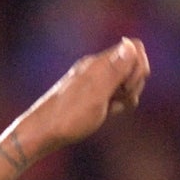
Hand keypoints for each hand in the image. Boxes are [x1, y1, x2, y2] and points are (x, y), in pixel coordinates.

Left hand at [6, 37, 149, 163]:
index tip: (127, 86)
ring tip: (109, 109)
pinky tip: (106, 113)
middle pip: (133, 64)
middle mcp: (96, 68)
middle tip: (117, 100)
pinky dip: (116, 104)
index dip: (140, 66)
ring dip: (126, 96)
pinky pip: (114, 94)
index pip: (134, 47)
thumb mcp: (96, 94)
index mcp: (98, 63)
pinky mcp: (90, 94)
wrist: (39, 134)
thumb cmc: (67, 118)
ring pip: (125, 81)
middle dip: (135, 83)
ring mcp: (93, 81)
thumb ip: (115, 70)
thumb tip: (130, 44)